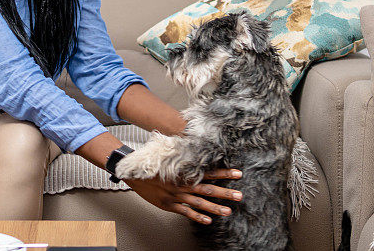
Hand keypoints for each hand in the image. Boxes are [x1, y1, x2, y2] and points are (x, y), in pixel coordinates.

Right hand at [123, 168, 242, 224]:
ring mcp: (176, 196)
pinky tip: (208, 221)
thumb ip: (183, 160)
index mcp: (184, 173)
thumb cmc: (153, 167)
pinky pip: (185, 212)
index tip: (238, 174)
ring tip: (228, 211)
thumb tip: (197, 154)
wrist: (134, 175)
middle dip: (225, 192)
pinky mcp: (169, 205)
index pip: (208, 172)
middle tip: (239, 196)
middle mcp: (182, 185)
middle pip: (207, 189)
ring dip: (214, 207)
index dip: (223, 173)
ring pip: (199, 203)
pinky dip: (197, 216)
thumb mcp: (168, 159)